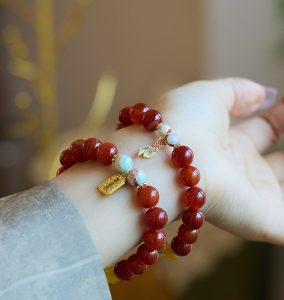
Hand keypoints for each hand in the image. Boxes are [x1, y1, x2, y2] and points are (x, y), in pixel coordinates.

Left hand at [155, 78, 283, 243]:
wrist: (167, 161)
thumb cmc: (183, 123)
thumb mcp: (210, 95)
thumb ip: (239, 92)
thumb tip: (268, 94)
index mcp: (226, 142)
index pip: (264, 128)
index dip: (282, 114)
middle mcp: (240, 170)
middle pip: (281, 159)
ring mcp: (254, 197)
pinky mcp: (264, 223)